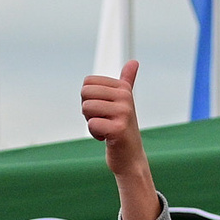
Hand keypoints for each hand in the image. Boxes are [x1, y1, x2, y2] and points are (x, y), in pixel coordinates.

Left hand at [82, 62, 160, 219]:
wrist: (130, 157)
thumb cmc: (122, 128)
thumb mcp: (125, 102)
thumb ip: (127, 82)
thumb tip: (134, 62)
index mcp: (123, 88)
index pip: (87, 83)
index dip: (89, 99)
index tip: (103, 110)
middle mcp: (125, 97)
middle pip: (85, 94)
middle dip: (88, 111)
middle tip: (103, 120)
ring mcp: (123, 113)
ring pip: (86, 108)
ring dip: (91, 122)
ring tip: (105, 128)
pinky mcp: (118, 129)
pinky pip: (91, 124)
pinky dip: (95, 134)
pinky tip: (107, 138)